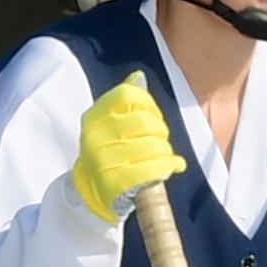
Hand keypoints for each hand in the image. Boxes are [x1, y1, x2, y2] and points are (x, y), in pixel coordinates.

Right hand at [69, 73, 185, 222]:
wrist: (94, 191)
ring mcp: (102, 161)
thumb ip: (127, 100)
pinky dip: (168, 166)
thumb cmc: (112, 150)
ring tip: (165, 156)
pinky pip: (152, 169)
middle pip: (144, 122)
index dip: (148, 104)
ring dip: (166, 152)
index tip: (154, 116)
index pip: (126, 96)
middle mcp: (94, 137)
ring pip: (152, 146)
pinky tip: (172, 166)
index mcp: (94, 117)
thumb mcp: (112, 123)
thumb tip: (139, 76)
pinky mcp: (114, 184)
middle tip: (161, 140)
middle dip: (161, 131)